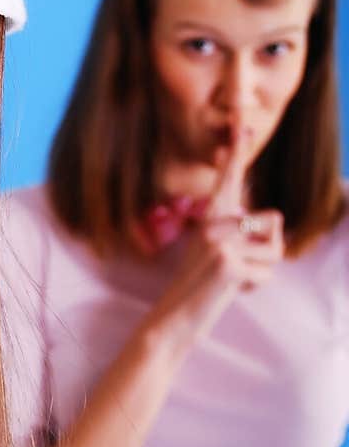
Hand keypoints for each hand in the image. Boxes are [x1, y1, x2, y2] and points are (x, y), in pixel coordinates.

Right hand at [145, 124, 284, 351]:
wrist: (170, 321)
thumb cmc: (198, 291)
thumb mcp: (214, 256)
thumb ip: (236, 234)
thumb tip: (270, 223)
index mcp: (209, 220)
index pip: (227, 182)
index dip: (235, 153)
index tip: (241, 124)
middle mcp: (212, 225)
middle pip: (273, 220)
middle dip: (269, 248)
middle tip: (240, 268)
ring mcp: (218, 243)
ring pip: (275, 248)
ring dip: (263, 269)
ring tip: (233, 280)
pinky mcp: (228, 264)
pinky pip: (267, 272)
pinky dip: (255, 287)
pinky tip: (230, 291)